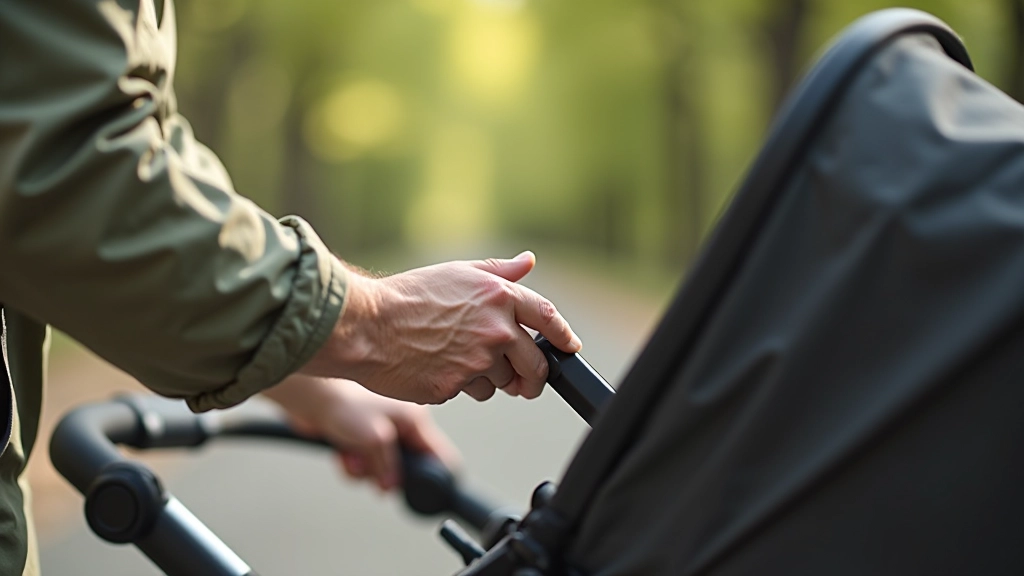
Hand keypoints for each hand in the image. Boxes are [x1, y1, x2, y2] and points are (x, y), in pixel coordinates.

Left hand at [263, 374, 459, 490]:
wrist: (309, 394)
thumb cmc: (345, 402)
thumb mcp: (376, 439)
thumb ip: (389, 467)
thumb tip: (392, 486)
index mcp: (414, 418)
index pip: (438, 452)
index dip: (435, 474)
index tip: (426, 490)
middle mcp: (400, 424)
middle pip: (406, 465)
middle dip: (387, 474)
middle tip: (378, 477)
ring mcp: (379, 431)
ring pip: (381, 469)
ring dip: (364, 470)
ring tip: (352, 458)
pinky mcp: (358, 437)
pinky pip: (362, 464)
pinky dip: (352, 464)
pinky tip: (342, 454)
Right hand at [303, 251, 582, 403]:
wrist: (367, 326)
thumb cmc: (408, 296)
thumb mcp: (458, 272)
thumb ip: (498, 271)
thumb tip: (528, 262)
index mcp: (499, 297)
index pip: (548, 318)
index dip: (563, 336)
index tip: (569, 347)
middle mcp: (496, 329)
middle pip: (535, 364)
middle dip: (534, 377)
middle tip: (524, 382)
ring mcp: (478, 360)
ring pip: (503, 382)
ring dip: (489, 378)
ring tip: (456, 358)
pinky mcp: (457, 386)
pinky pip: (473, 392)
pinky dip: (462, 385)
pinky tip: (439, 367)